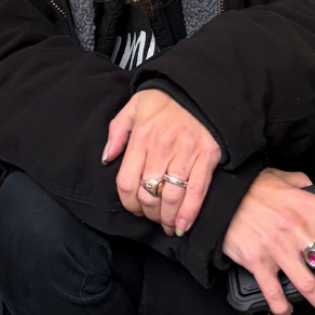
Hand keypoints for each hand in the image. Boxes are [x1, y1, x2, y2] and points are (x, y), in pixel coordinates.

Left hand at [102, 89, 222, 236]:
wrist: (199, 87)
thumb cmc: (165, 98)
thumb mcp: (134, 106)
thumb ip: (117, 131)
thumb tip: (106, 158)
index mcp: (142, 137)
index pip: (127, 181)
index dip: (128, 202)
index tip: (133, 208)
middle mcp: (162, 147)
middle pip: (148, 194)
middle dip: (147, 213)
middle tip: (150, 217)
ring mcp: (186, 153)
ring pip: (172, 197)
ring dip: (167, 218)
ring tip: (166, 225)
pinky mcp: (207, 157)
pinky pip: (197, 192)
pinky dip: (189, 214)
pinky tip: (183, 227)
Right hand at [222, 167, 314, 314]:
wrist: (214, 197)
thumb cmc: (245, 187)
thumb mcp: (277, 176)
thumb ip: (298, 181)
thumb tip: (309, 184)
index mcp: (307, 206)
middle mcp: (297, 230)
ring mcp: (278, 250)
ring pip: (311, 288)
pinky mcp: (258, 263)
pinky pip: (276, 294)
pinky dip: (283, 306)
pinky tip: (286, 308)